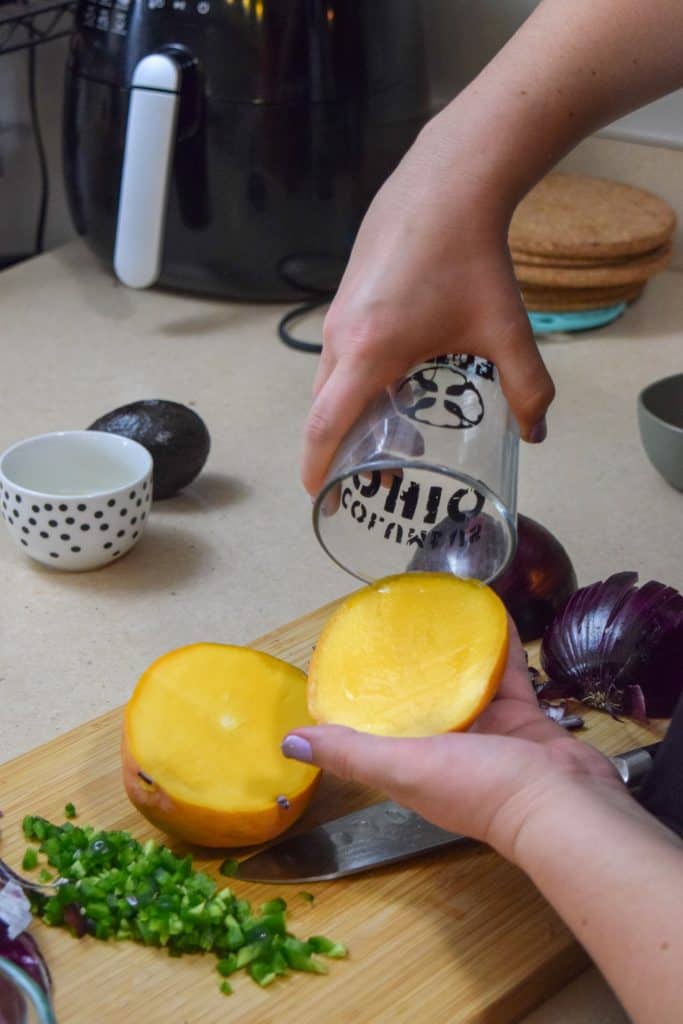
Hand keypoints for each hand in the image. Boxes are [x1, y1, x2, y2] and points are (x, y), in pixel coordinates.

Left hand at [282, 621, 623, 864]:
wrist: (566, 802)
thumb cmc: (482, 789)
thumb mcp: (405, 769)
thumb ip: (351, 754)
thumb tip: (290, 742)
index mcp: (415, 766)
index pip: (378, 730)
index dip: (362, 701)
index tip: (348, 663)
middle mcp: (449, 751)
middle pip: (422, 703)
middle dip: (409, 671)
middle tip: (395, 627)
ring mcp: (490, 734)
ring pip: (465, 685)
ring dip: (453, 656)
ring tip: (438, 615)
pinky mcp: (524, 717)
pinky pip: (507, 674)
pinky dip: (499, 647)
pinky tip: (489, 615)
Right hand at [301, 118, 554, 495]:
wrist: (445, 184)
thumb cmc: (471, 257)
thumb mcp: (505, 330)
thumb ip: (528, 388)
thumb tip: (536, 434)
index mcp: (369, 352)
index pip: (325, 425)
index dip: (318, 467)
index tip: (321, 496)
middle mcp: (341, 336)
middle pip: (323, 410)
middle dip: (338, 451)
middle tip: (365, 481)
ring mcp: (338, 314)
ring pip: (330, 382)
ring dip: (349, 416)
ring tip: (385, 442)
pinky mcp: (345, 298)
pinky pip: (338, 355)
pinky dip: (353, 384)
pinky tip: (391, 387)